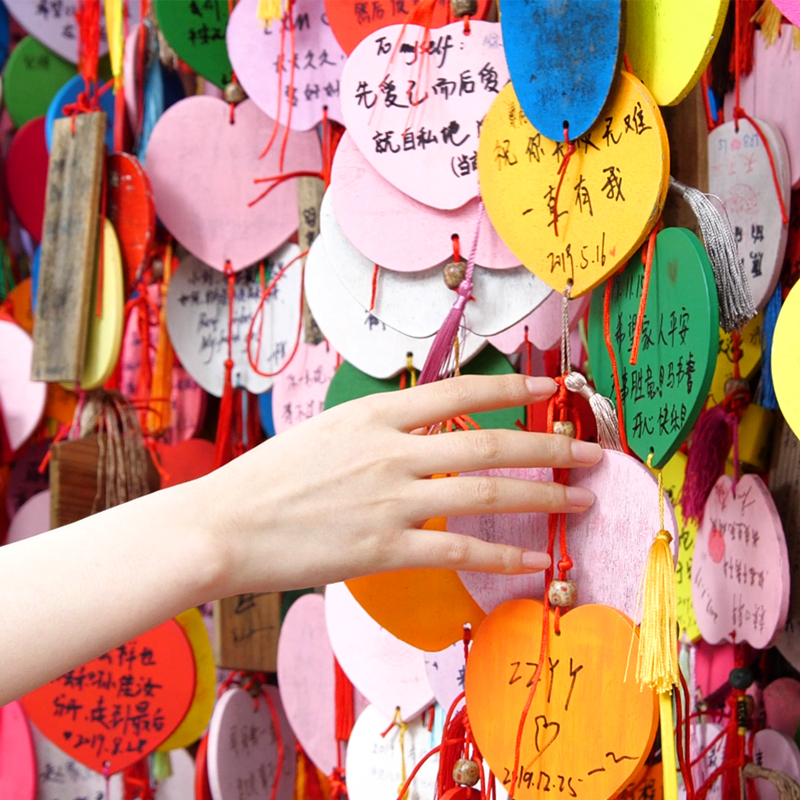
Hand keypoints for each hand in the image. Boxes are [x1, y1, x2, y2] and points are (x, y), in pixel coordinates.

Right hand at [202, 374, 602, 596]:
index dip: (512, 390)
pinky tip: (533, 560)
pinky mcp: (383, 550)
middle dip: (550, 446)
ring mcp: (391, 501)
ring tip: (581, 501)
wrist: (223, 525)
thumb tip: (422, 433)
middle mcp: (392, 452)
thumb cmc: (268, 477)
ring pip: (486, 495)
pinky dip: (501, 556)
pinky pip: (458, 552)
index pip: (459, 393)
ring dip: (543, 497)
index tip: (551, 389)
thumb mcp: (326, 432)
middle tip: (592, 451)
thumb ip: (379, 431)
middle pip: (490, 444)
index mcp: (374, 416)